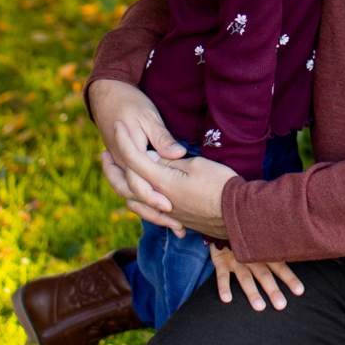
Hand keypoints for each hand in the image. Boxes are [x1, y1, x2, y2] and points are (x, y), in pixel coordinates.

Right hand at [88, 80, 183, 216]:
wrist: (106, 94)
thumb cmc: (130, 103)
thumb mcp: (148, 117)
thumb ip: (161, 138)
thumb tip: (176, 154)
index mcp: (127, 155)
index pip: (138, 183)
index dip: (153, 197)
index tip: (170, 208)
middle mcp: (122, 164)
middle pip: (134, 196)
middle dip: (154, 212)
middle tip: (178, 226)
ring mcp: (122, 165)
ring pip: (132, 195)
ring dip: (150, 211)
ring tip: (175, 225)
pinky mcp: (126, 164)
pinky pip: (133, 187)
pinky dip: (146, 199)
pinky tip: (165, 209)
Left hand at [115, 130, 234, 240]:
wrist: (239, 215)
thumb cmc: (221, 185)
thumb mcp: (196, 166)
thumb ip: (169, 161)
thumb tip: (150, 157)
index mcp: (162, 182)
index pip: (135, 158)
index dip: (125, 139)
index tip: (118, 125)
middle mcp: (158, 199)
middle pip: (124, 185)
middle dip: (111, 169)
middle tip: (105, 155)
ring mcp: (165, 212)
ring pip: (132, 201)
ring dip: (120, 186)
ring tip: (117, 175)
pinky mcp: (175, 219)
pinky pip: (146, 212)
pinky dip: (137, 204)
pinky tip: (137, 200)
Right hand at [210, 243, 305, 310]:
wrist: (222, 226)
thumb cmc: (246, 241)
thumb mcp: (260, 244)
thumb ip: (273, 253)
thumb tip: (296, 257)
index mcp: (264, 255)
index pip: (280, 267)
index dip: (290, 278)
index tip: (300, 291)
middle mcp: (252, 258)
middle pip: (264, 276)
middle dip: (273, 291)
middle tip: (281, 306)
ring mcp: (236, 260)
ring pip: (246, 278)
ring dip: (252, 292)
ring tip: (260, 307)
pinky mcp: (221, 261)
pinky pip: (222, 275)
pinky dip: (224, 287)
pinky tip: (227, 299)